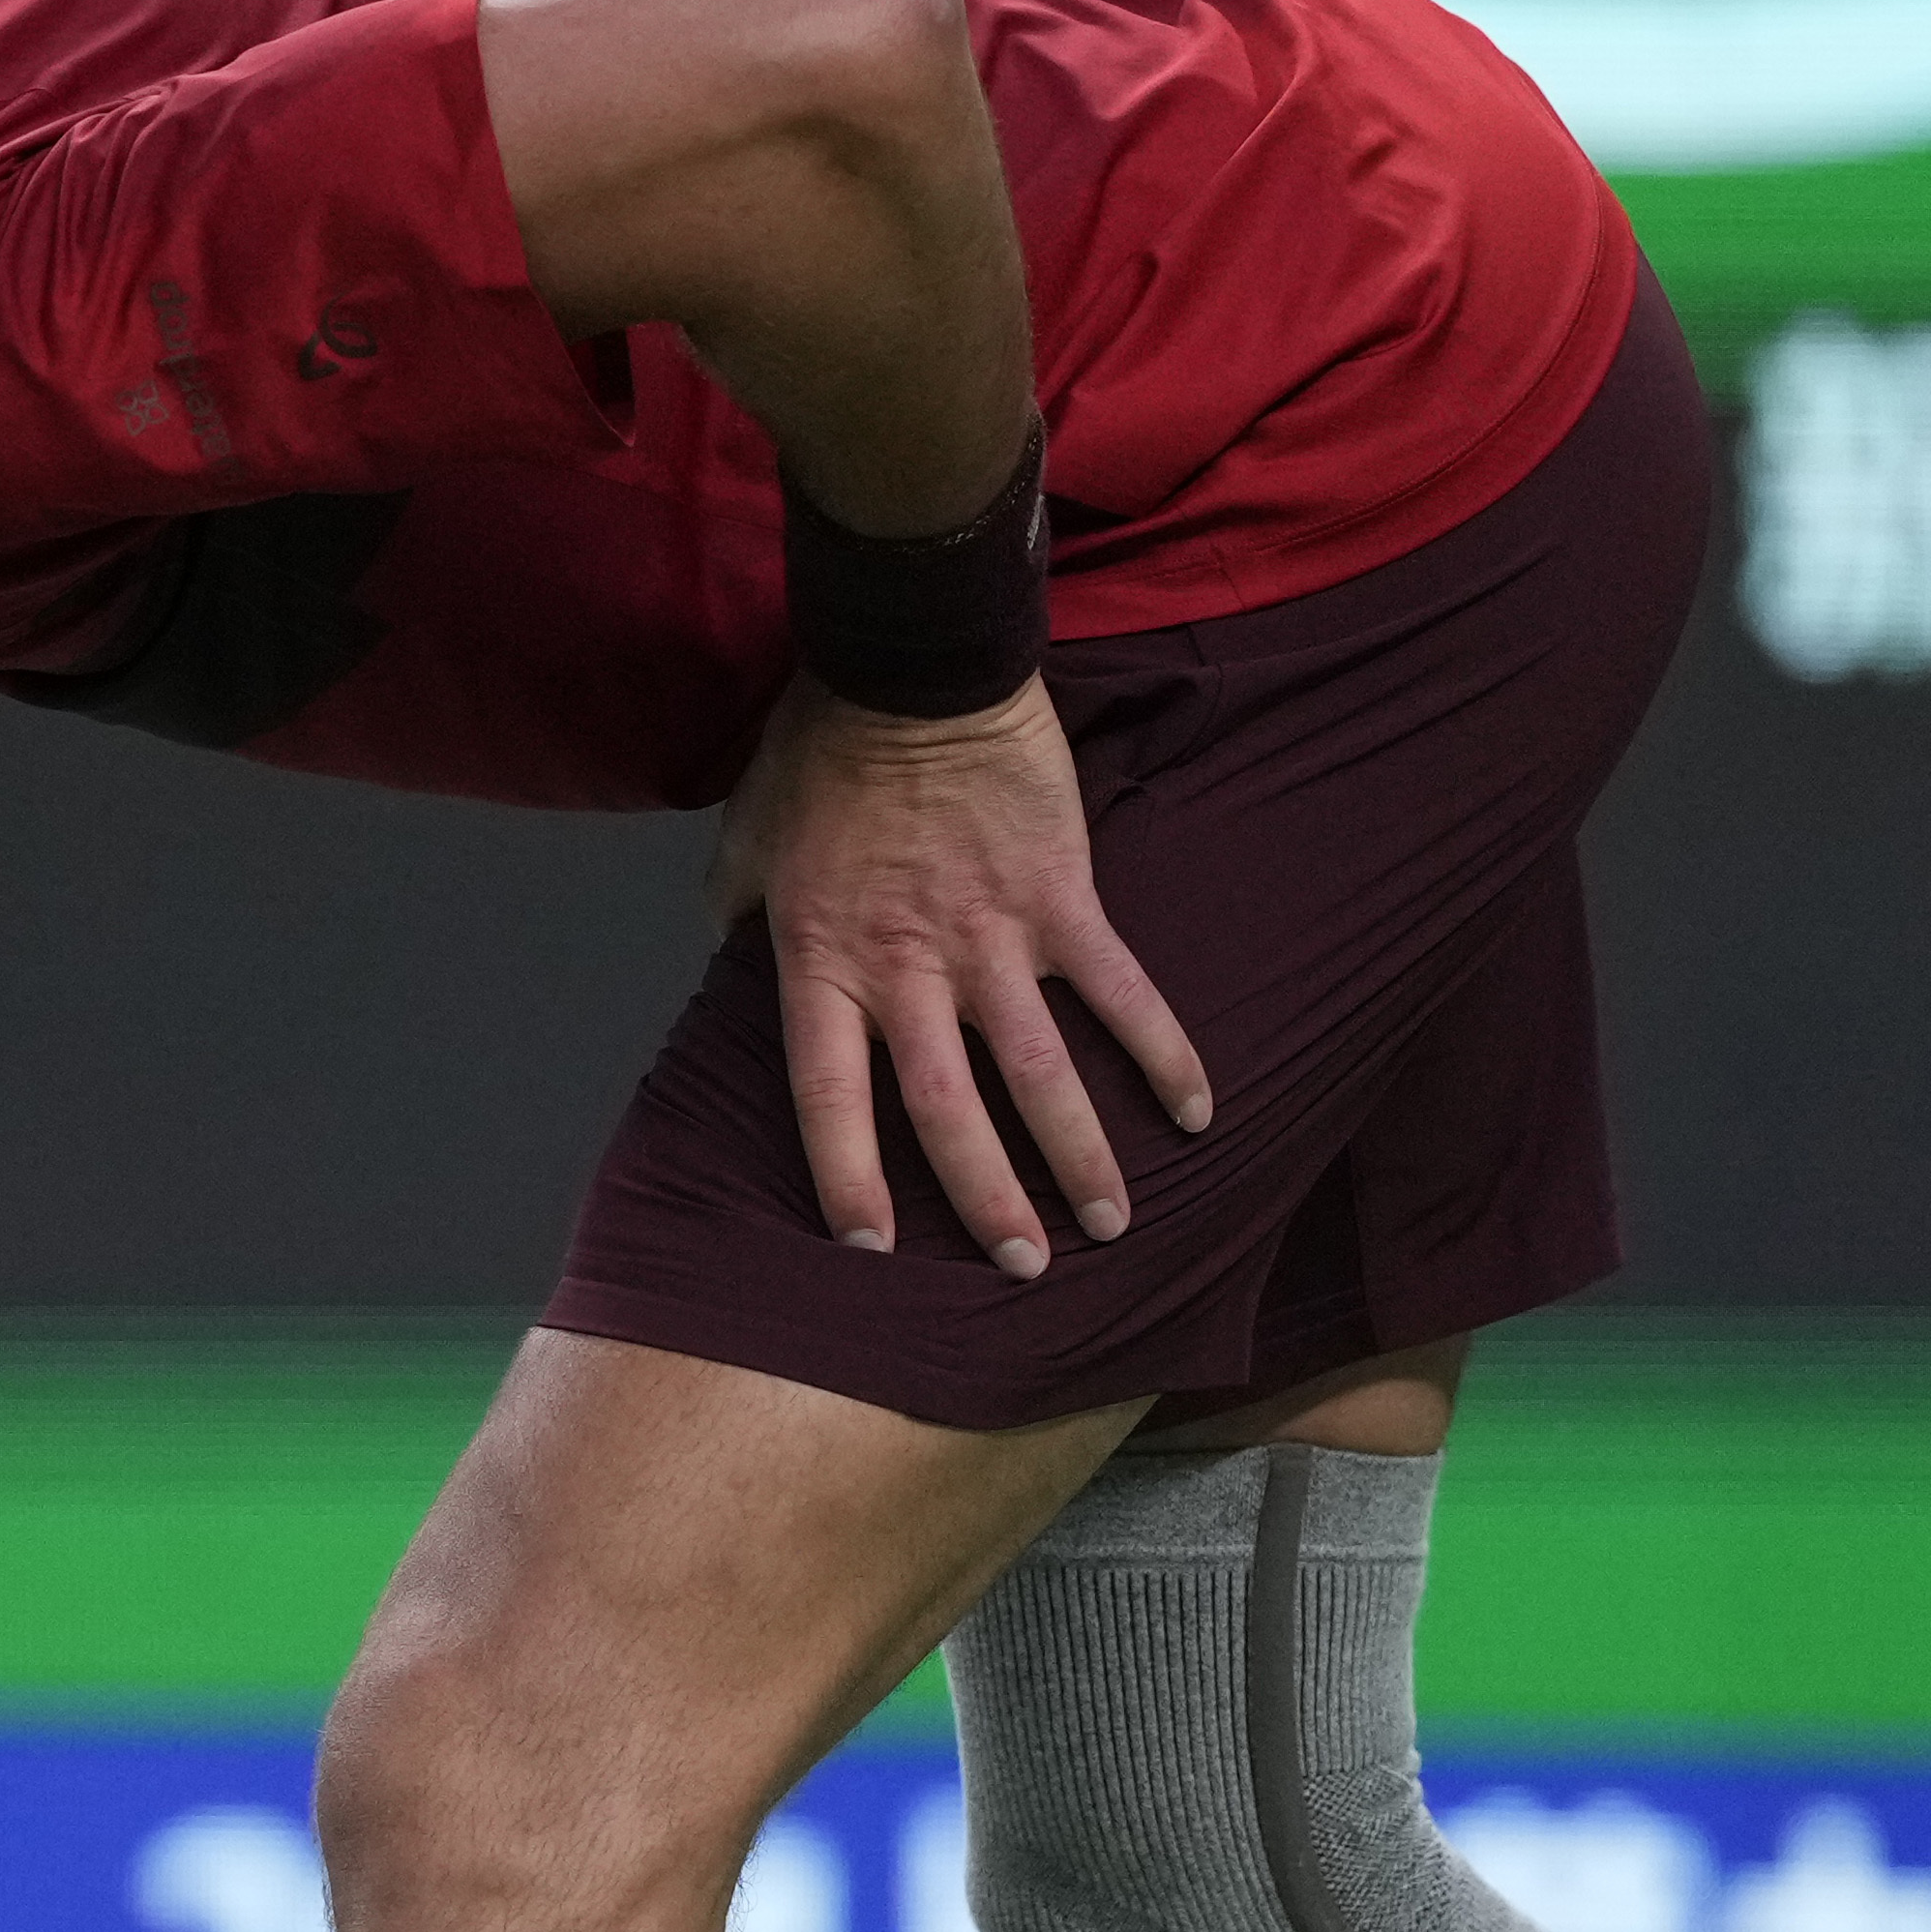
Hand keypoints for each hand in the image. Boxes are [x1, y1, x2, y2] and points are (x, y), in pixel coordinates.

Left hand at [708, 676, 1213, 1274]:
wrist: (912, 663)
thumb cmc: (819, 750)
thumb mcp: (749, 840)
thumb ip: (740, 914)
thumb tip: (733, 957)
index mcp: (824, 965)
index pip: (828, 1100)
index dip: (848, 1177)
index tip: (872, 1246)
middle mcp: (910, 972)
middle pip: (946, 1114)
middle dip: (987, 1201)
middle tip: (1025, 1267)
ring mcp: (993, 941)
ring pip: (1039, 1075)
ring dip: (1080, 1156)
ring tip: (1114, 1224)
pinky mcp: (1064, 900)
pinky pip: (1120, 992)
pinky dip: (1162, 1054)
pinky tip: (1197, 1113)